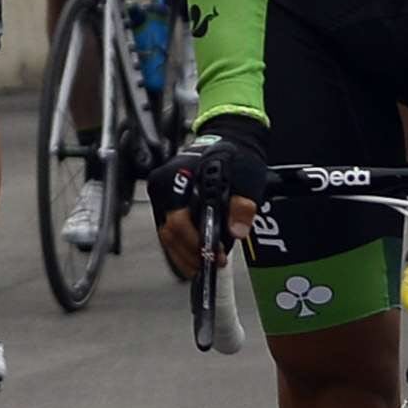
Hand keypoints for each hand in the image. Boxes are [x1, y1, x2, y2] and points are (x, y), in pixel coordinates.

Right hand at [153, 116, 267, 285]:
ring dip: (183, 254)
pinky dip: (179, 245)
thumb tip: (236, 230)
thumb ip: (241, 205)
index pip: (179, 220)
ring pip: (165, 234)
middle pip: (169, 231)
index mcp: (179, 176)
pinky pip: (167, 229)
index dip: (197, 243)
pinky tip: (192, 257)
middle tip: (210, 264)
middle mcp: (163, 185)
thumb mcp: (246, 178)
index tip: (216, 256)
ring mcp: (161, 193)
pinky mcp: (164, 201)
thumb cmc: (235, 158)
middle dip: (190, 253)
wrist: (228, 141)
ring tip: (202, 266)